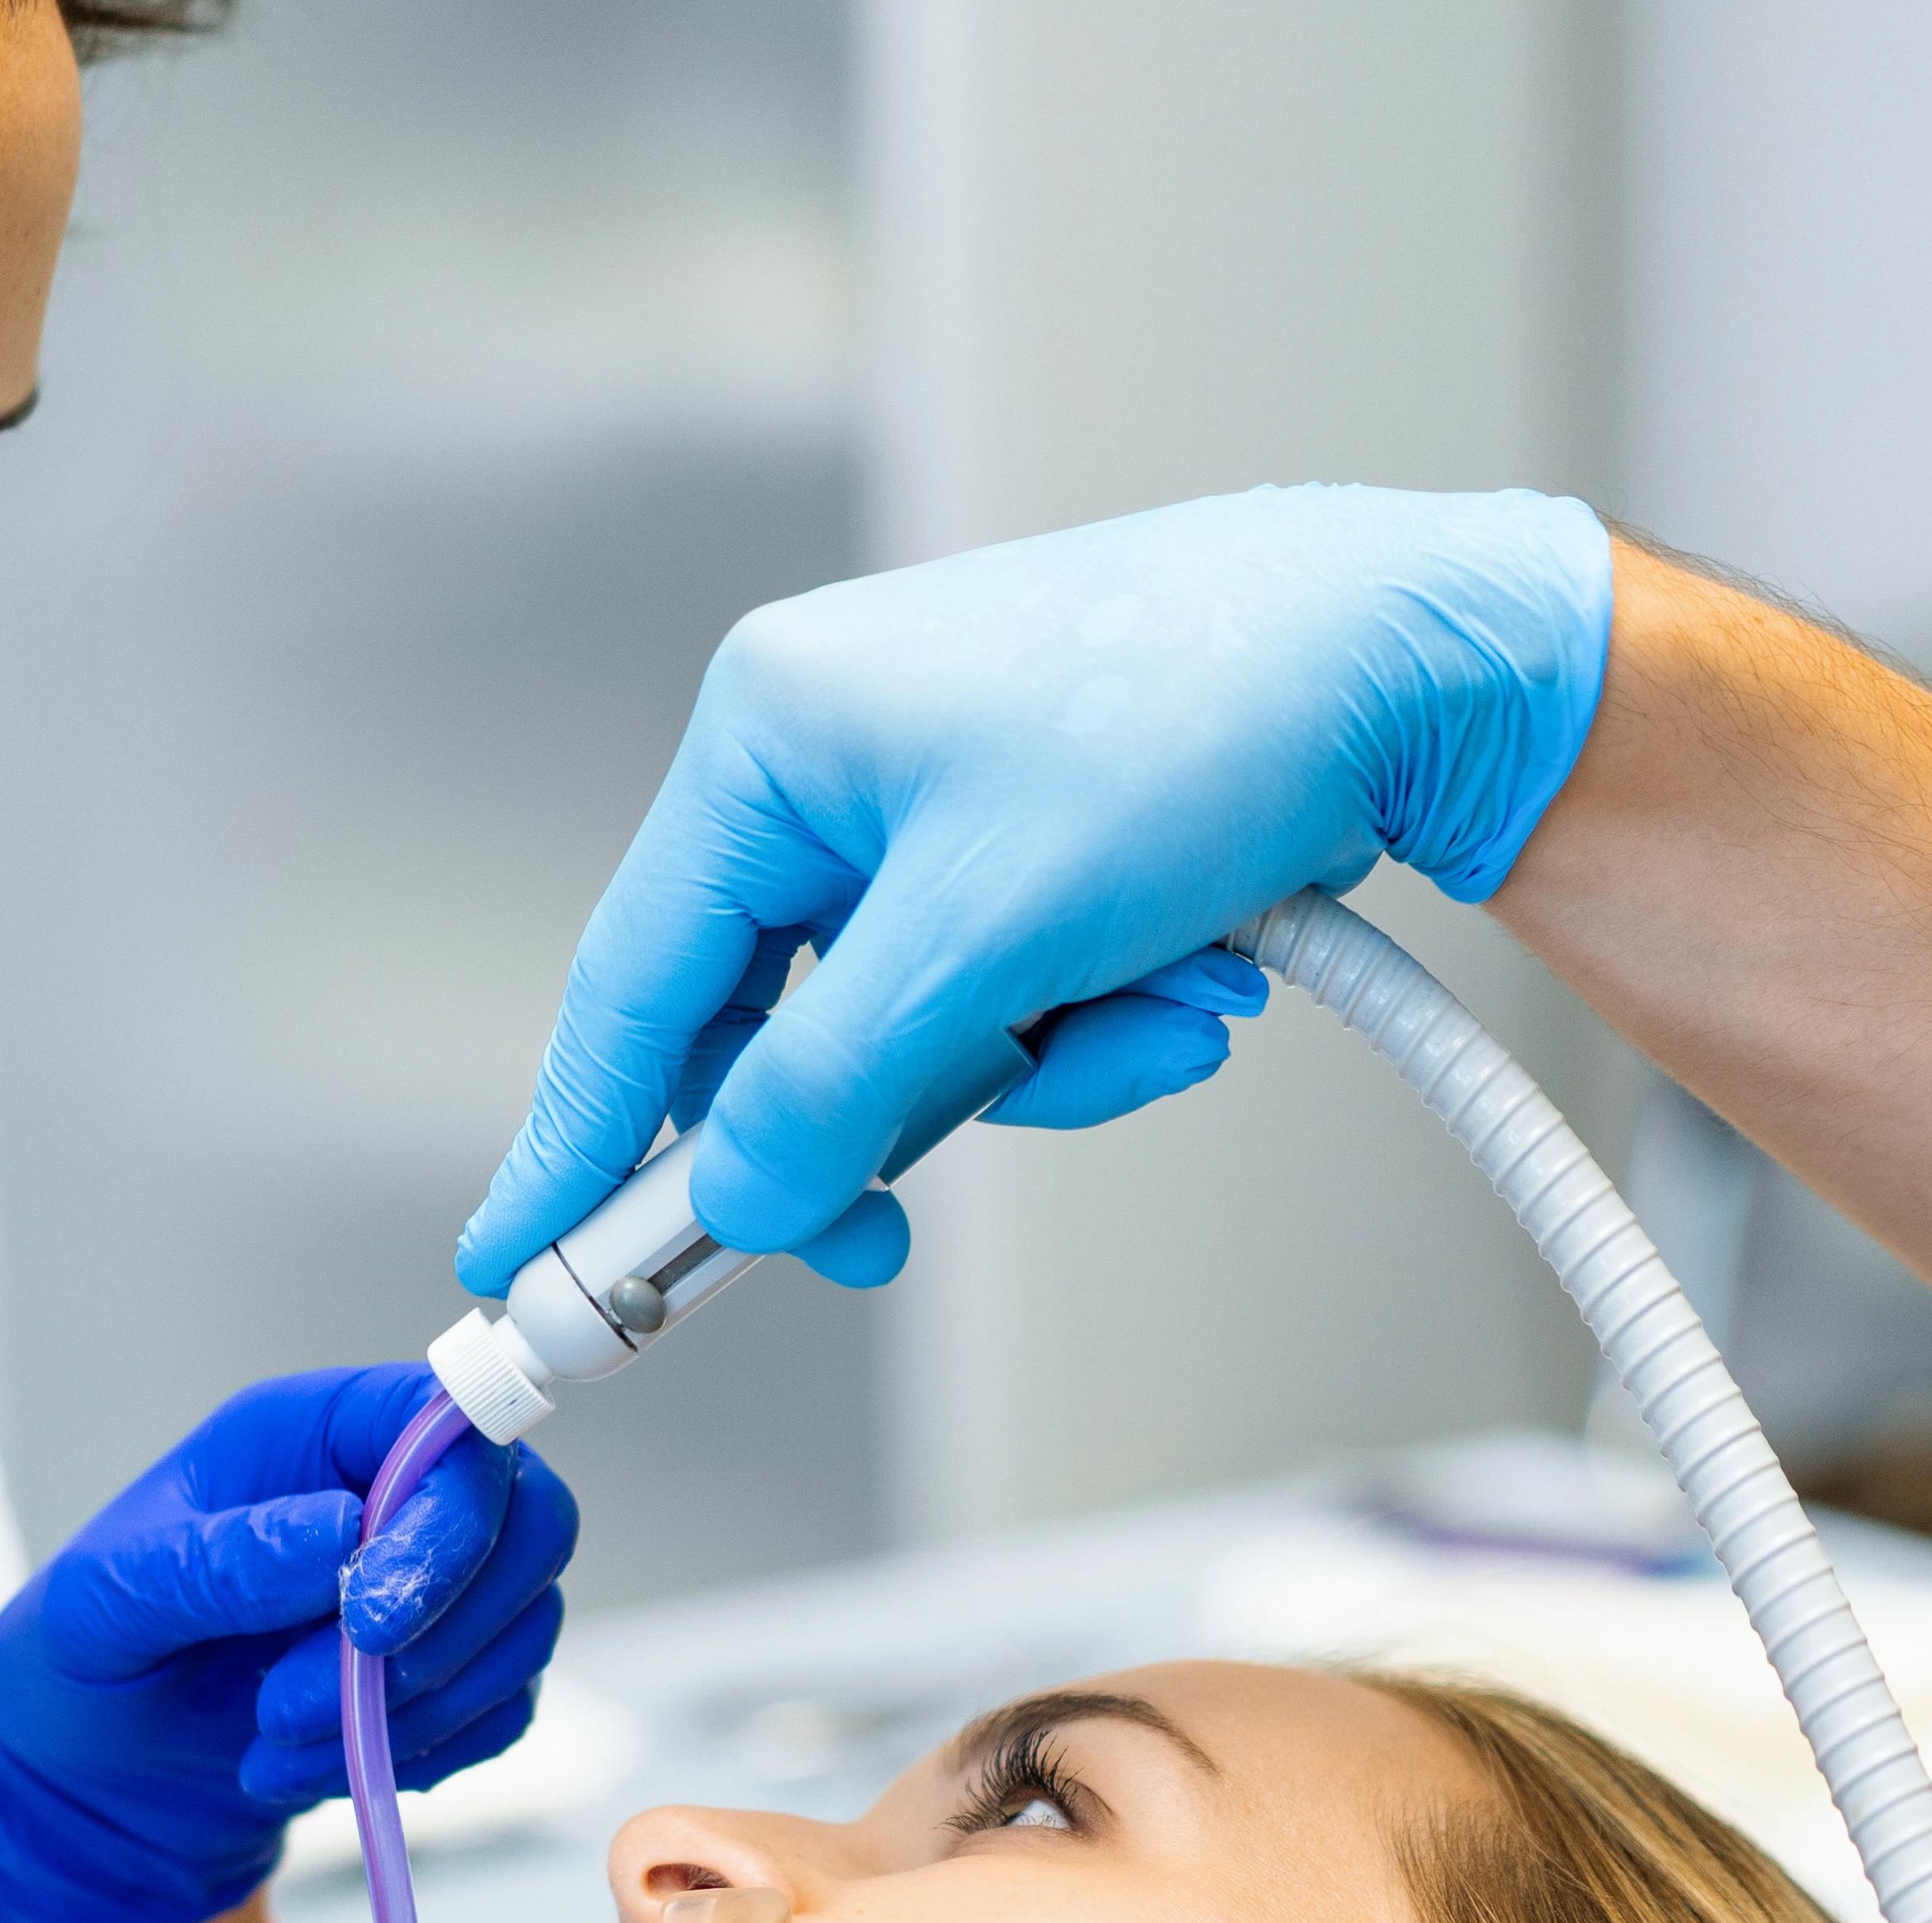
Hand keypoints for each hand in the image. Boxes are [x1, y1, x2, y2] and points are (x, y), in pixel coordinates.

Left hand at [0, 1366, 576, 1922]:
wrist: (97, 1781)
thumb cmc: (86, 1662)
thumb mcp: (104, 1604)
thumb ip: (212, 1562)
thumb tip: (335, 1531)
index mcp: (313, 1436)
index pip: (452, 1423)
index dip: (449, 1515)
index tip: (371, 1620)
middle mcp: (394, 1495)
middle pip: (530, 1522)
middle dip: (441, 1629)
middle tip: (305, 1698)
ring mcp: (438, 1588)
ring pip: (523, 1626)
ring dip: (412, 1710)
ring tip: (275, 1742)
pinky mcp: (451, 1676)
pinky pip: (502, 1709)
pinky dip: (424, 1754)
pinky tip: (317, 1769)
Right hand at [459, 483, 1616, 1294]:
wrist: (1415, 651)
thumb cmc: (1203, 722)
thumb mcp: (989, 938)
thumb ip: (835, 1088)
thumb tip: (734, 1200)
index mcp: (771, 735)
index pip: (632, 983)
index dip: (575, 1142)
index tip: (516, 1262)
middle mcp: (832, 757)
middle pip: (781, 1032)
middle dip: (894, 1115)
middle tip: (891, 1235)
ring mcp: (937, 799)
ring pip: (920, 1034)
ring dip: (1044, 1059)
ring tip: (1162, 1002)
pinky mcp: (1037, 840)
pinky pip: (1014, 998)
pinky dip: (1101, 1017)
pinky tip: (1197, 963)